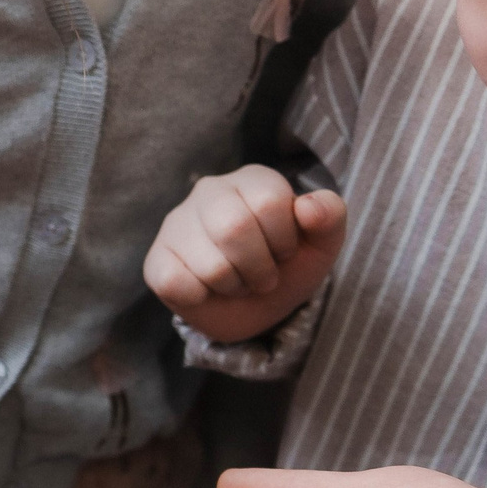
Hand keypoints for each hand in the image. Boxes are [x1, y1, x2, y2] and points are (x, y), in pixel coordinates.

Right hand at [144, 167, 346, 345]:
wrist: (257, 308)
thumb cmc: (286, 266)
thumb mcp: (320, 244)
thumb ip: (329, 216)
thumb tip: (308, 208)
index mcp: (252, 179)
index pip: (269, 202)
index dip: (284, 240)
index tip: (283, 251)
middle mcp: (209, 191)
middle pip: (233, 228)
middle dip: (259, 267)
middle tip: (261, 276)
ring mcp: (177, 224)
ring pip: (210, 265)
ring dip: (235, 286)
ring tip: (236, 281)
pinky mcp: (157, 260)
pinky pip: (177, 283)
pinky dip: (202, 297)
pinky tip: (207, 288)